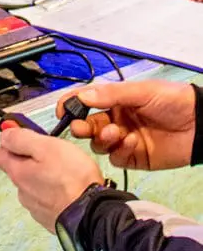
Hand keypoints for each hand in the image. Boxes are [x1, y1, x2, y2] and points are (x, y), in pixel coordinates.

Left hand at [0, 129, 102, 232]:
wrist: (93, 215)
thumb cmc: (73, 179)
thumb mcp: (46, 147)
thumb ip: (22, 139)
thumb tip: (5, 135)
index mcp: (18, 173)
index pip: (0, 155)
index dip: (11, 142)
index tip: (27, 135)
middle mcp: (23, 193)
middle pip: (18, 170)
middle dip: (31, 159)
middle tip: (53, 152)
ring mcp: (37, 208)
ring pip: (34, 185)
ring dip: (45, 177)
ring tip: (66, 171)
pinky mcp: (52, 219)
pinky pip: (48, 200)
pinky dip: (56, 192)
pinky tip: (71, 188)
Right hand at [57, 80, 196, 170]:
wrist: (199, 124)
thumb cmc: (171, 100)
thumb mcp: (141, 91)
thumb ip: (111, 94)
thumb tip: (82, 97)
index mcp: (115, 101)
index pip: (86, 102)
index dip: (71, 105)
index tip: (62, 111)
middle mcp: (116, 120)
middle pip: (88, 126)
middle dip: (82, 127)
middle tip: (82, 128)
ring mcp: (124, 140)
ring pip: (99, 144)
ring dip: (103, 139)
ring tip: (118, 133)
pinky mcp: (134, 158)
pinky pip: (117, 158)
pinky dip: (120, 151)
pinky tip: (132, 143)